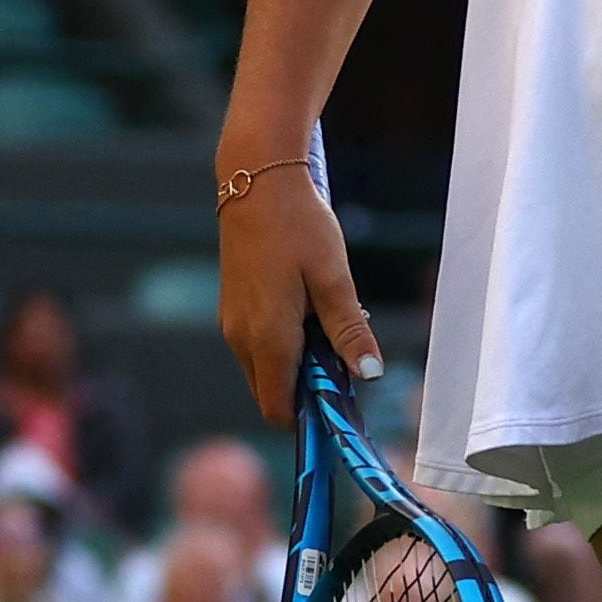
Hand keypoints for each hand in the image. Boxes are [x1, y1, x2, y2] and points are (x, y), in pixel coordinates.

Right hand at [213, 150, 373, 424]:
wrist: (257, 180)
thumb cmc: (299, 225)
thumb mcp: (333, 278)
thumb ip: (349, 331)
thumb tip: (368, 375)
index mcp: (267, 337)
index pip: (279, 409)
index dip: (309, 420)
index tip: (342, 409)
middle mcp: (242, 338)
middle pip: (272, 393)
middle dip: (308, 390)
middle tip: (345, 358)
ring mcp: (233, 323)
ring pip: (266, 369)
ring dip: (298, 365)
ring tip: (330, 325)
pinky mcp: (233, 308)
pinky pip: (259, 345)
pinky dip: (285, 344)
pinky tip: (310, 310)